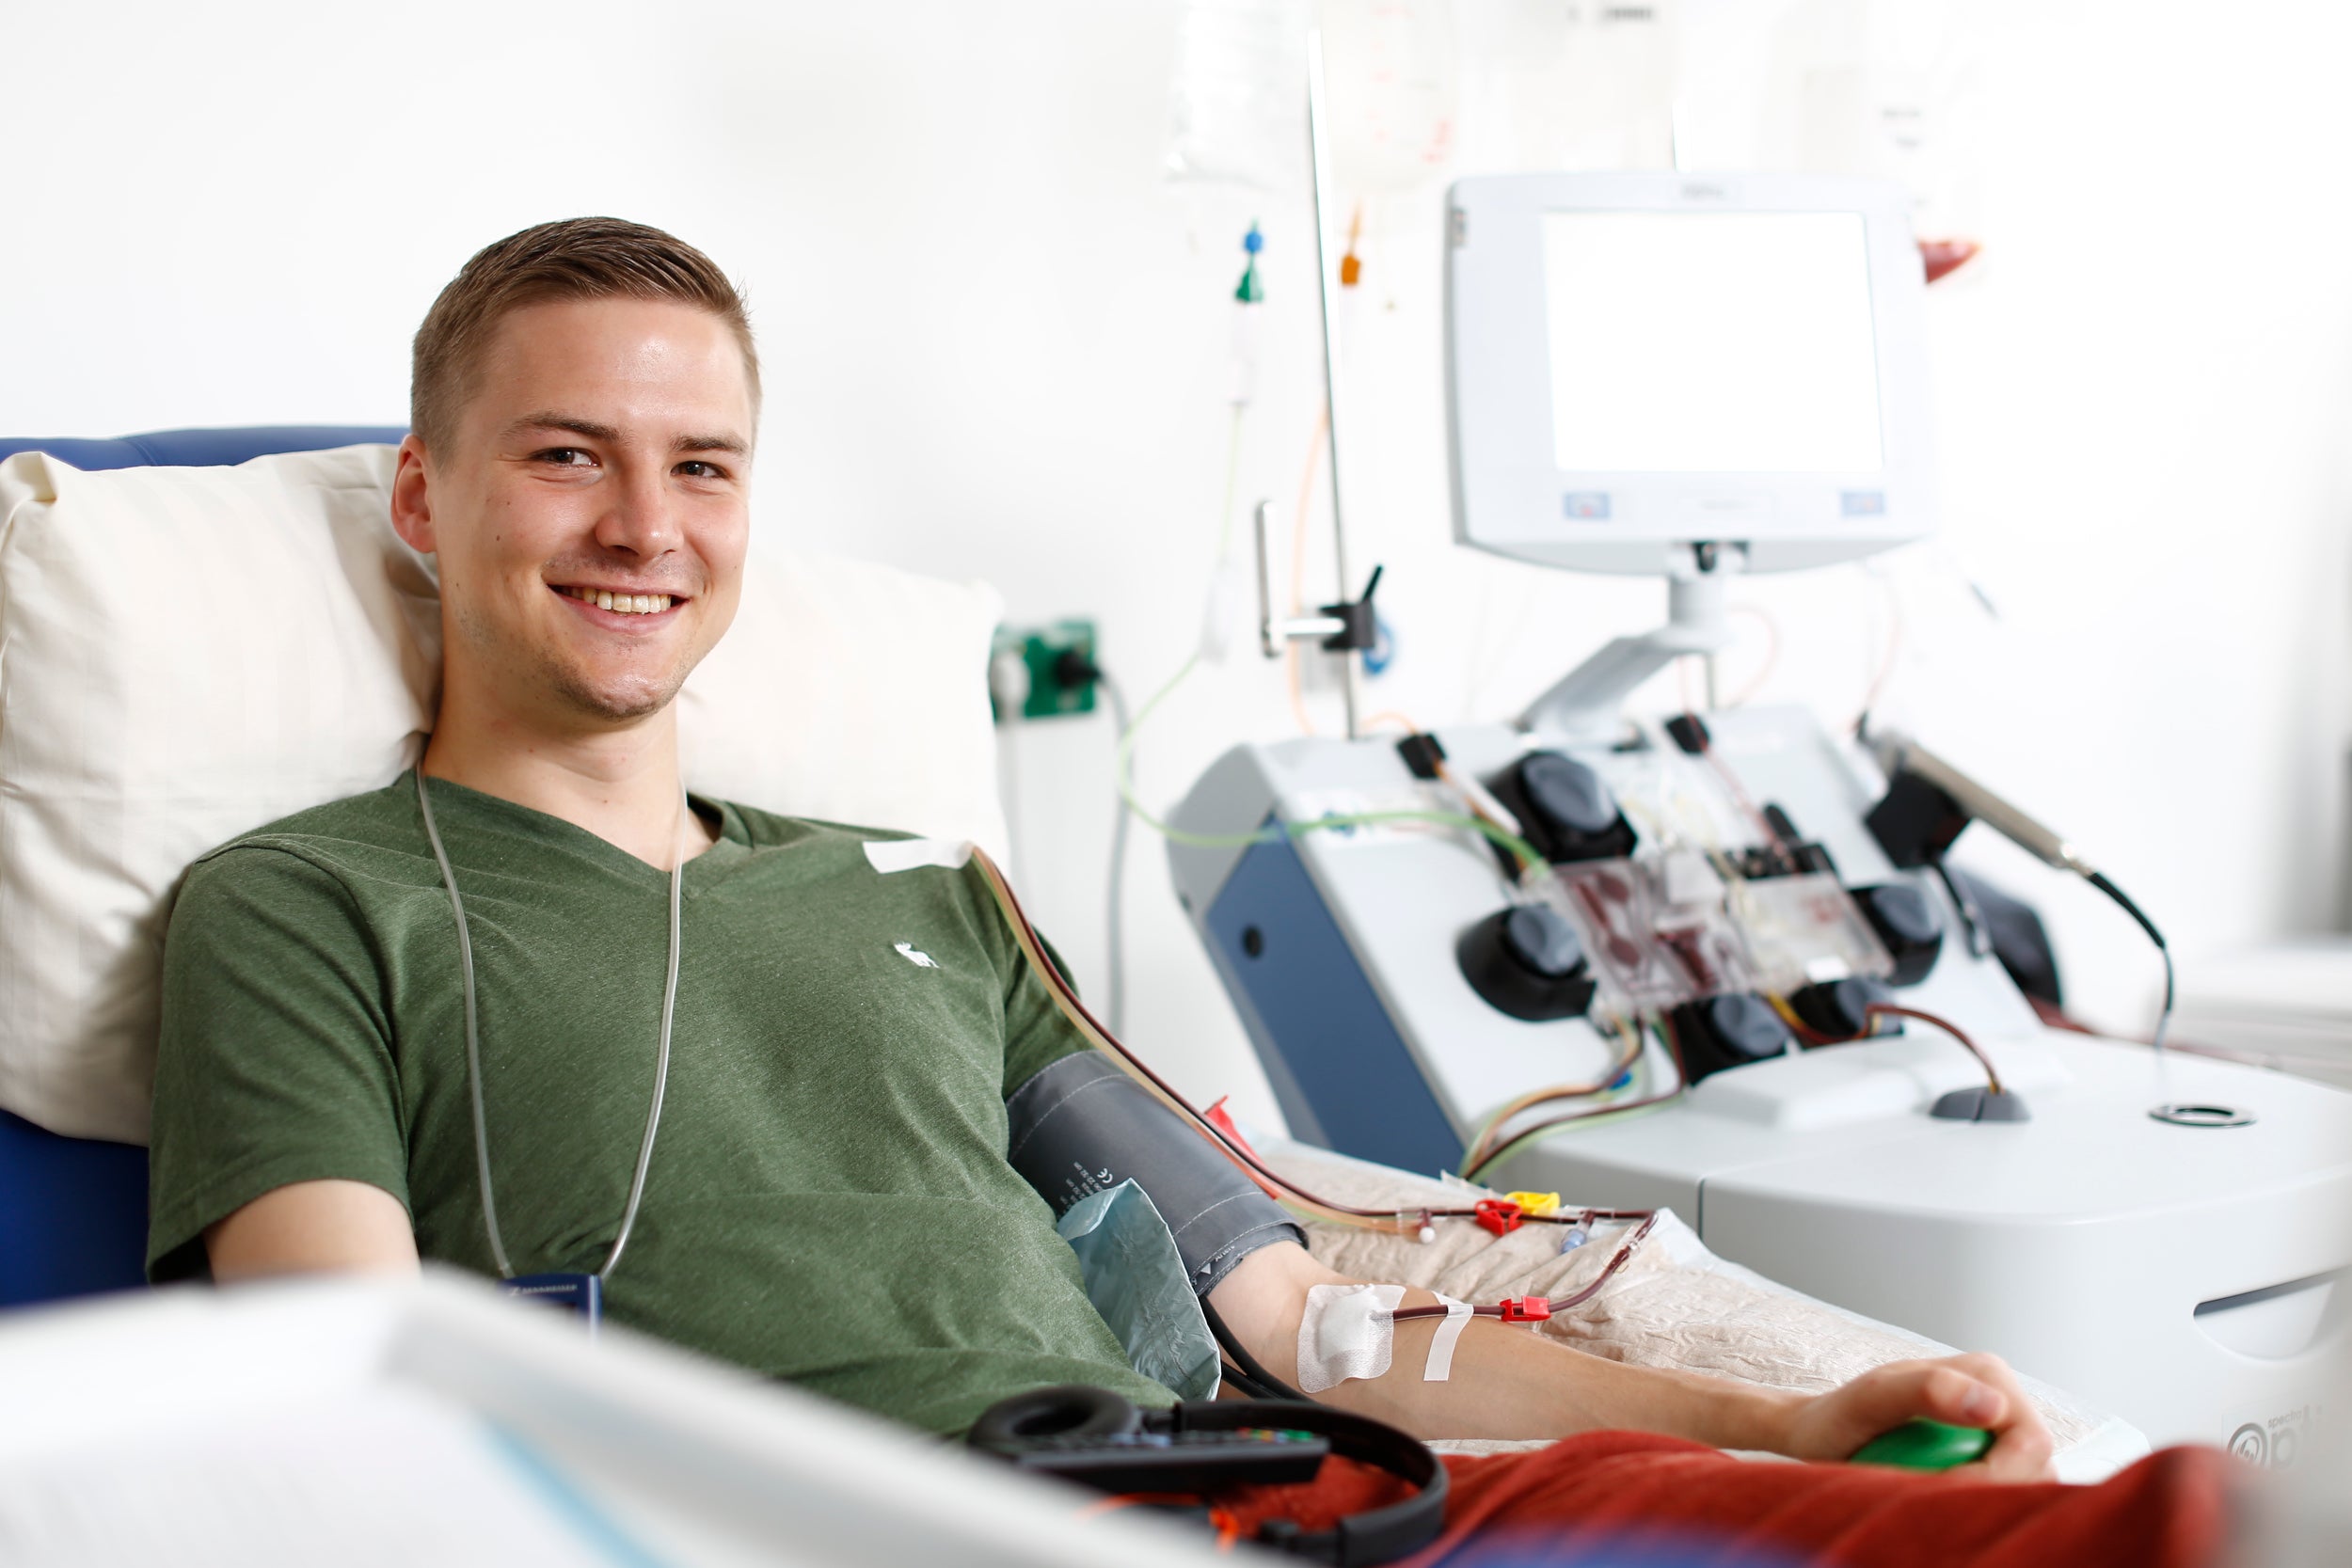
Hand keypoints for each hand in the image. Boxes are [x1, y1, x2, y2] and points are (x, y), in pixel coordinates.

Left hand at [1775, 1353, 2055, 1481]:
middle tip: (1936, 1503)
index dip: (1999, 1478)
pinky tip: (1941, 1508)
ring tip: (1933, 1501)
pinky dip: (1980, 1509)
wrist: (1821, 1435)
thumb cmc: (1842, 1415)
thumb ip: (1927, 1390)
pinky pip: (2005, 1498)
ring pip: (2028, 1489)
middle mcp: (2003, 1402)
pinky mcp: (1990, 1463)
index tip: (1947, 1491)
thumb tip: (1993, 1406)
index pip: (2031, 1443)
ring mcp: (1999, 1435)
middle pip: (2038, 1470)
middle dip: (1996, 1494)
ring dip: (1989, 1505)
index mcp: (1989, 1375)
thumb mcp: (1872, 1398)